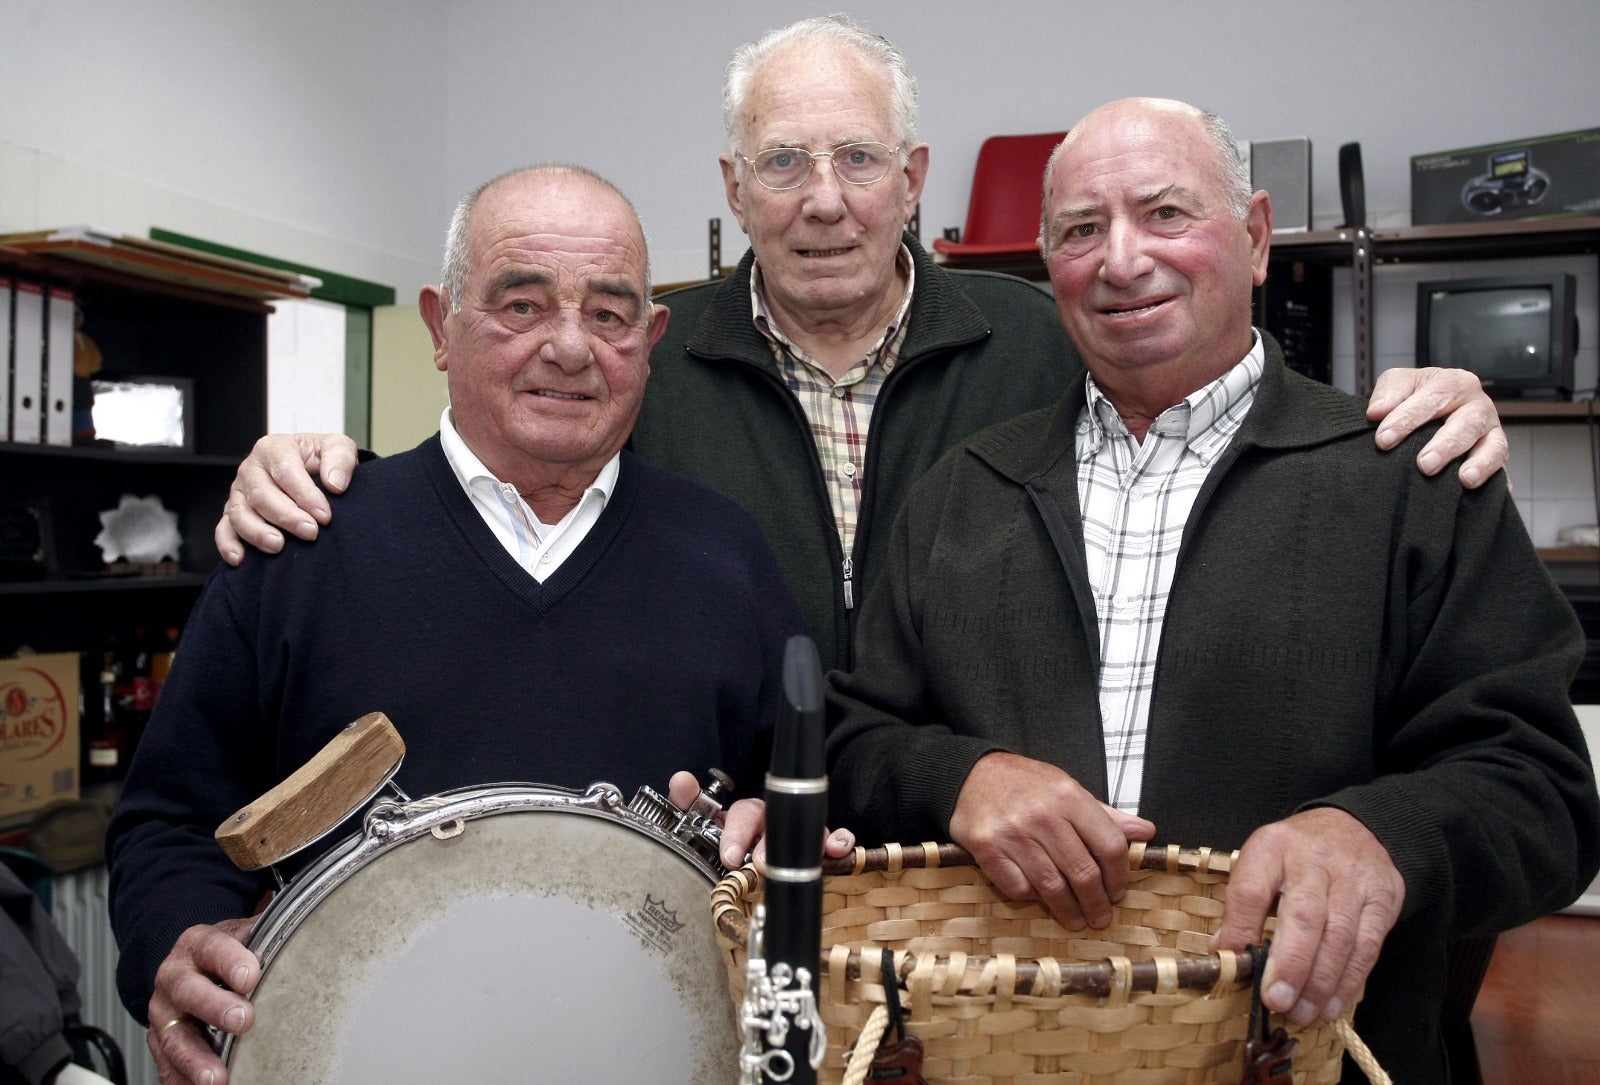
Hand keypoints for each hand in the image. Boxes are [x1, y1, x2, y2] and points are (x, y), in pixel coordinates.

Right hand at [147, 917, 259, 1084]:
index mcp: (197, 945)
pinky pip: (166, 1065)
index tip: (251, 977)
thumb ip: (267, 937)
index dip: (230, 961)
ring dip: (195, 1057)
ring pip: (173, 1035)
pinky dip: (182, 1079)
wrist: (192, 964)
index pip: (212, 947)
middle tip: (243, 1021)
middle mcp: (174, 977)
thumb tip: (308, 936)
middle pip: (188, 990)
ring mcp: (164, 1012)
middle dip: (214, 1007)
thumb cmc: (227, 953)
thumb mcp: (244, 936)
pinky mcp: (159, 1042)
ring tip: (217, 1076)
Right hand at [215, 433, 360, 565]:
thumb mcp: (338, 448)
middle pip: (261, 494)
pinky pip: (223, 529)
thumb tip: (334, 485)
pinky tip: (240, 558)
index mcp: (274, 448)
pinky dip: (227, 544)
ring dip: (257, 532)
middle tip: (310, 533)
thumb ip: (340, 459)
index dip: (304, 494)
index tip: (324, 516)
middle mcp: (251, 469)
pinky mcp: (233, 513)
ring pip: (239, 513)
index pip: (285, 470)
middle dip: (286, 516)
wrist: (312, 471)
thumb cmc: (322, 460)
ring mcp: (239, 492)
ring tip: (279, 546)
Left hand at [667, 770, 854, 871]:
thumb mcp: (703, 826)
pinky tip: (837, 848)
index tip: (730, 856)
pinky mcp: (818, 849)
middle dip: (770, 843)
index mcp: (748, 815)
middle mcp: (776, 820)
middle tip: (759, 863)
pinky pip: (834, 838)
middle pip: (778, 820)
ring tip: (796, 865)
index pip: (745, 813)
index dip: (738, 832)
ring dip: (803, 841)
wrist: (745, 871)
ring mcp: (799, 833)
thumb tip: (681, 779)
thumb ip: (690, 805)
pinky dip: (839, 839)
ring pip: (808, 828)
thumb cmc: (727, 845)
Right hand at [947, 752, 1154, 929]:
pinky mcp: (987, 848)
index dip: (1119, 876)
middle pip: (1083, 872)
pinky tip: (1037, 897)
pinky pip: (1018, 887)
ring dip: (1068, 911)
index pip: (1110, 845)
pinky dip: (1030, 898)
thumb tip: (1146, 832)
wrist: (973, 773)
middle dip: (1096, 903)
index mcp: (1069, 797)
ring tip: (1076, 921)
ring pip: (1052, 887)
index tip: (1117, 892)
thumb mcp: (1068, 789)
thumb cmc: (1027, 784)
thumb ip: (1106, 815)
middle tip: (1100, 918)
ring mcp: (1013, 833)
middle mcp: (1043, 815)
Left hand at [1212, 808, 1403, 1025]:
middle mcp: (1314, 860)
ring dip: (1320, 983)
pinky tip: (1331, 1006)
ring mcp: (1353, 879)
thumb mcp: (1262, 862)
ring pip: (1340, 936)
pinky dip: (1349, 982)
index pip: (1252, 888)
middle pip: (1303, 915)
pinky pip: (1367, 947)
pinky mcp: (1382, 899)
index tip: (1234, 961)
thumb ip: (1244, 905)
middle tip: (1276, 1001)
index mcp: (1273, 847)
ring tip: (1301, 1014)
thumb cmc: (1297, 855)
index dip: (1241, 928)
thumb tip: (1225, 953)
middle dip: (1290, 964)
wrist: (1356, 826)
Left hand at [1368, 367, 1506, 488]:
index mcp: (1454, 383)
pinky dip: (1492, 477)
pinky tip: (1478, 488)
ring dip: (1479, 462)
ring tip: (1465, 479)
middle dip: (1445, 445)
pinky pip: (1501, 466)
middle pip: (1467, 423)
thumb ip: (1389, 392)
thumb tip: (1377, 412)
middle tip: (1424, 465)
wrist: (1431, 412)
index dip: (1408, 418)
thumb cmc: (1415, 397)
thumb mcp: (1400, 384)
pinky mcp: (1497, 454)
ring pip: (1493, 445)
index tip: (1383, 440)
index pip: (1434, 397)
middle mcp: (1477, 405)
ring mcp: (1492, 430)